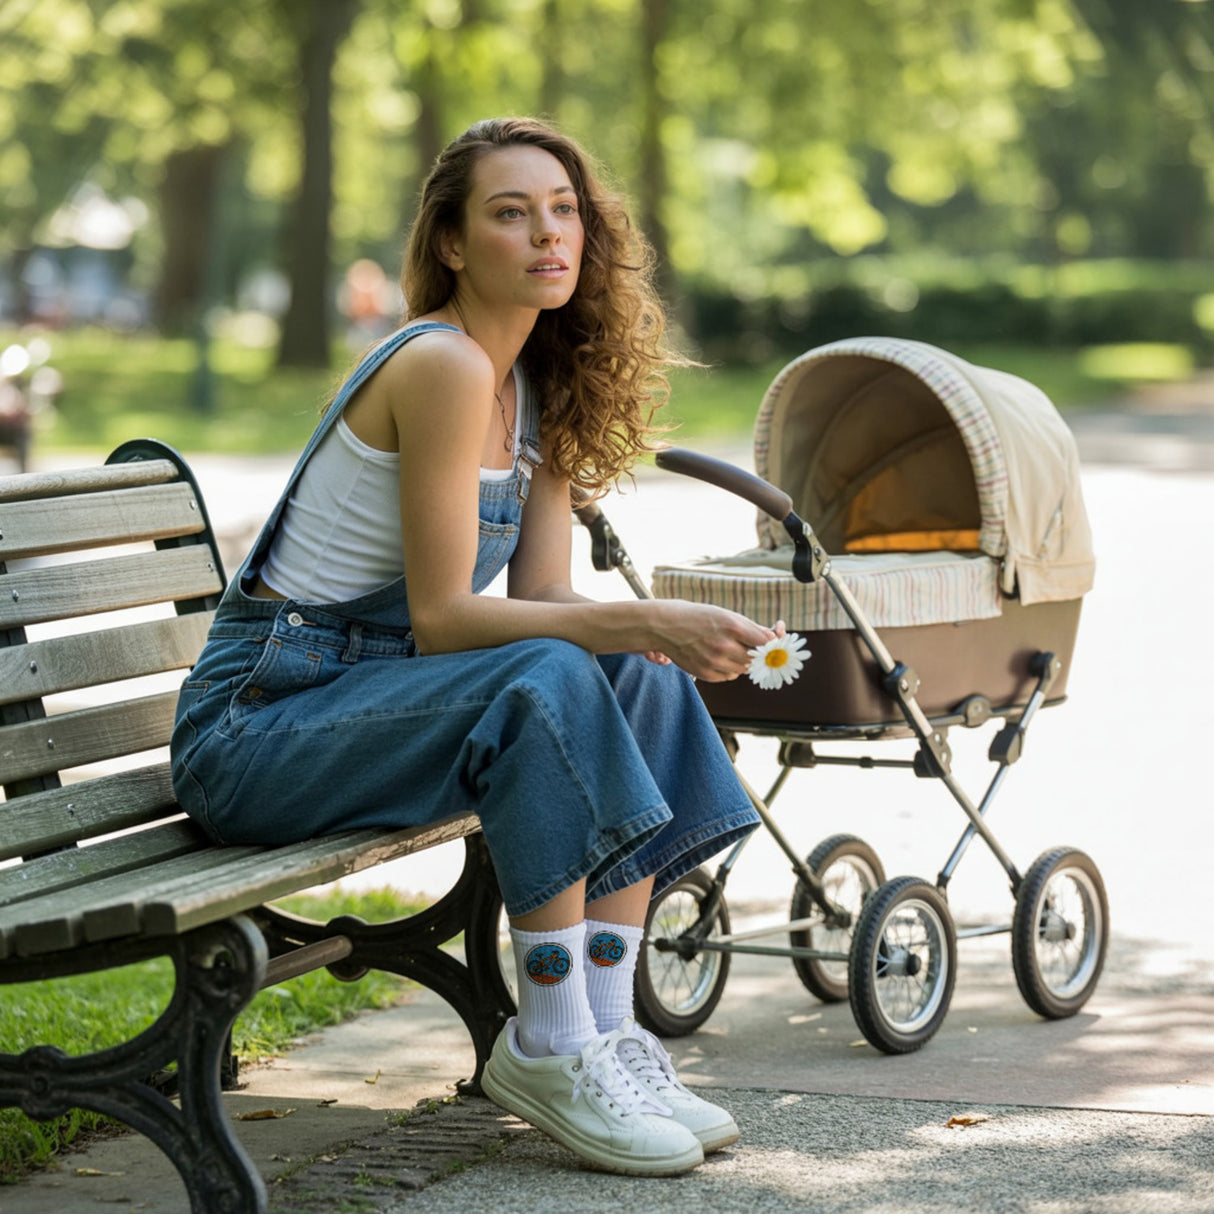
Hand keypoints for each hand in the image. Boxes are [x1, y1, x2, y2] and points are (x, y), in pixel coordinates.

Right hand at [648, 601, 777, 682]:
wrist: (665, 626)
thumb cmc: (697, 617)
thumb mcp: (725, 614)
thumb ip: (751, 628)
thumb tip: (773, 638)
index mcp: (732, 626)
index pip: (765, 642)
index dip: (770, 643)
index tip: (770, 642)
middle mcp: (724, 646)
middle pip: (755, 658)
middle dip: (756, 653)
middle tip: (747, 645)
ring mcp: (714, 662)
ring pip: (743, 669)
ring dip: (742, 661)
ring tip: (728, 649)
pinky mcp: (705, 674)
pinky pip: (728, 676)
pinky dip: (728, 669)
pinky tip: (717, 657)